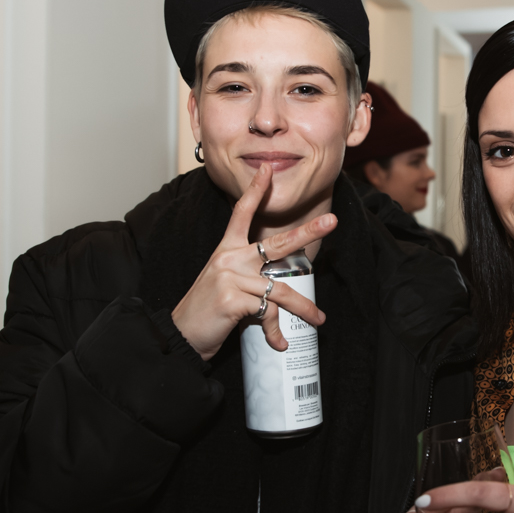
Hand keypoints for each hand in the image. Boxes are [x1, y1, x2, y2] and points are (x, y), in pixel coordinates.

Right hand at [170, 164, 335, 360]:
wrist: (182, 334)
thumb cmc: (207, 310)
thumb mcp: (226, 286)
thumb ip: (250, 280)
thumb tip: (276, 292)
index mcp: (226, 250)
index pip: (241, 213)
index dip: (255, 190)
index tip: (266, 170)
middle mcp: (229, 259)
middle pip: (276, 242)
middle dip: (308, 231)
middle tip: (331, 220)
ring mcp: (232, 278)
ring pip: (280, 289)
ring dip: (304, 307)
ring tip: (319, 318)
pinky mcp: (234, 300)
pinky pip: (268, 313)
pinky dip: (276, 331)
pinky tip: (280, 342)